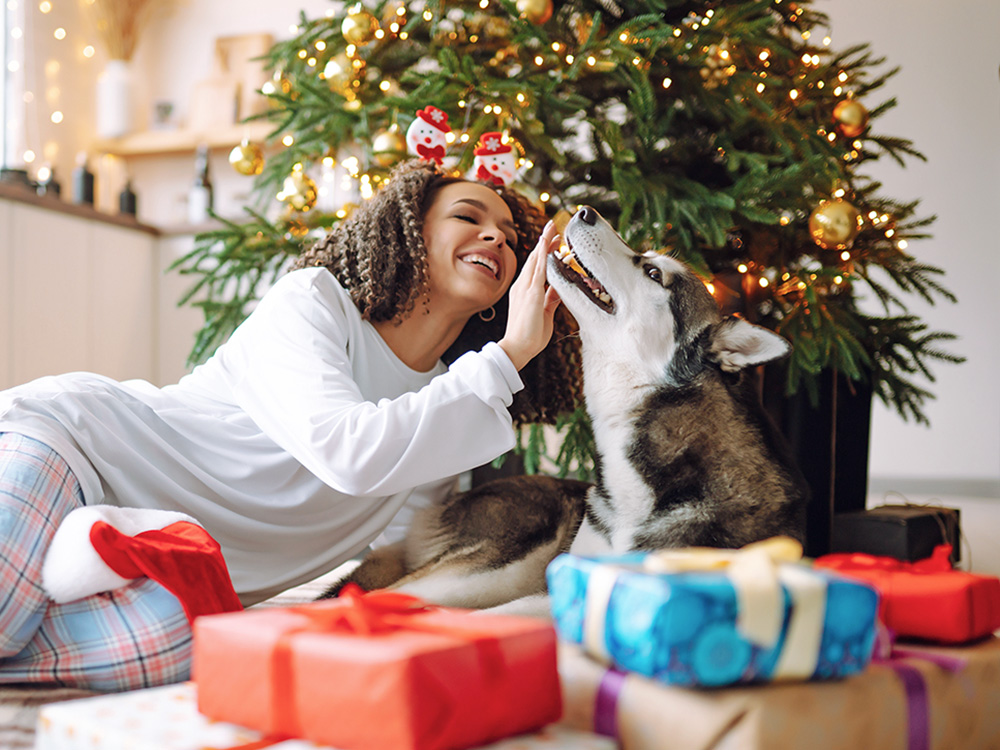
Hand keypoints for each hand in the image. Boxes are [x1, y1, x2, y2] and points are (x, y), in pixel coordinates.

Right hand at [498, 221, 561, 369]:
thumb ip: (551, 299)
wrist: (517, 348)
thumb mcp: (545, 313)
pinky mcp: (531, 293)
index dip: (545, 252)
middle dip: (545, 242)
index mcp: (525, 291)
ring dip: (545, 243)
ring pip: (536, 260)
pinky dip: (544, 255)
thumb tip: (558, 289)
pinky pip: (539, 270)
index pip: (537, 267)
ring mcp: (525, 288)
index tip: (553, 242)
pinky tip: (548, 243)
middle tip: (554, 227)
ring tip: (553, 228)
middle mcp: (522, 286)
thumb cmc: (530, 336)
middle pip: (535, 258)